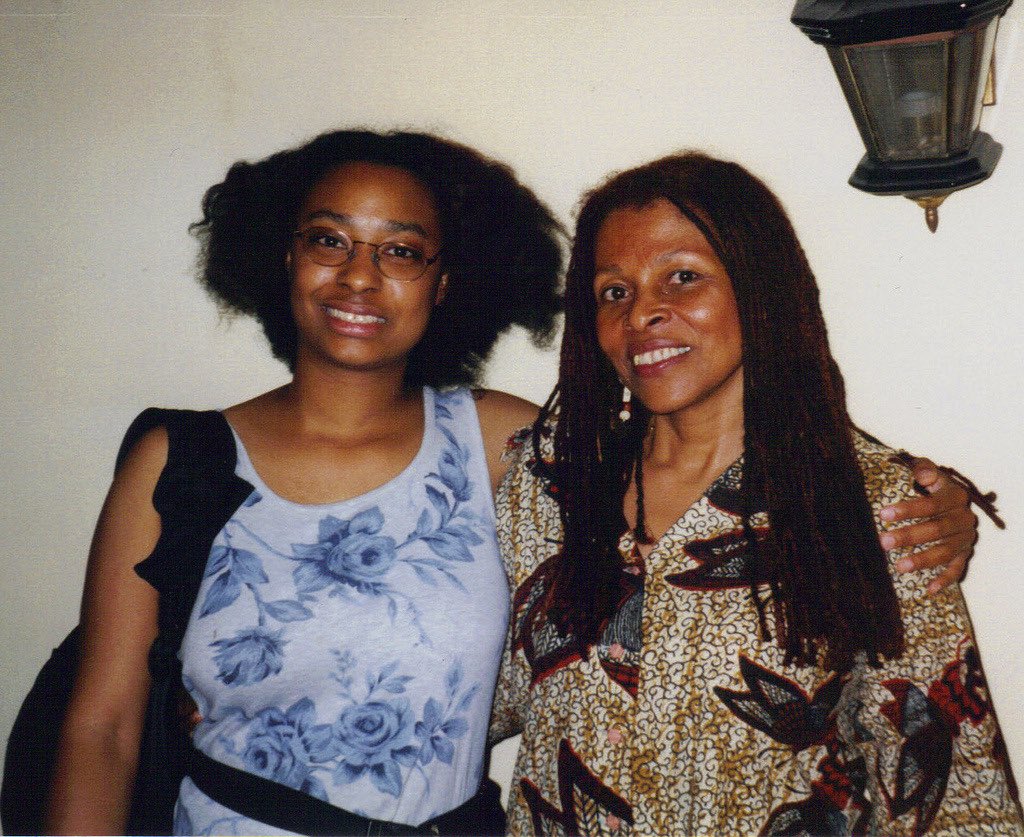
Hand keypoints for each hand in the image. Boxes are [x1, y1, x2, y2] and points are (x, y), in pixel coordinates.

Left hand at [879, 457, 977, 594]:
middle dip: (909, 536)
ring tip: (899, 566)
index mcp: (956, 496)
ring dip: (923, 560)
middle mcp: (964, 518)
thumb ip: (923, 469)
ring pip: (946, 551)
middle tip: (883, 542)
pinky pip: (957, 570)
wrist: (950, 498)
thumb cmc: (931, 484)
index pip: (932, 504)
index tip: (883, 514)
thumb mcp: (927, 471)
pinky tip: (929, 589)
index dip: (908, 509)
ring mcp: (966, 538)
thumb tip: (921, 476)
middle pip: (937, 529)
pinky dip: (945, 580)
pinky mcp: (965, 554)